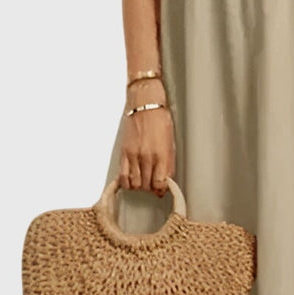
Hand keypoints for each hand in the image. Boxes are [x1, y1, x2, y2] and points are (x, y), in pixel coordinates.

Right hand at [120, 79, 174, 196]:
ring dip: (139, 186)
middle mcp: (147, 157)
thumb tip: (166, 180)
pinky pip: (122, 175)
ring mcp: (134, 155)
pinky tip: (131, 180)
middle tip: (152, 184)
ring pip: (135, 183)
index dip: (161, 189)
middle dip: (150, 188)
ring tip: (143, 180)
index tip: (161, 189)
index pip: (160, 183)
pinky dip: (126, 182)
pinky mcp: (124, 152)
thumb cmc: (160, 120)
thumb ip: (169, 163)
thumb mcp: (171, 142)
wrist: (145, 105)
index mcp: (162, 154)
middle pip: (147, 185)